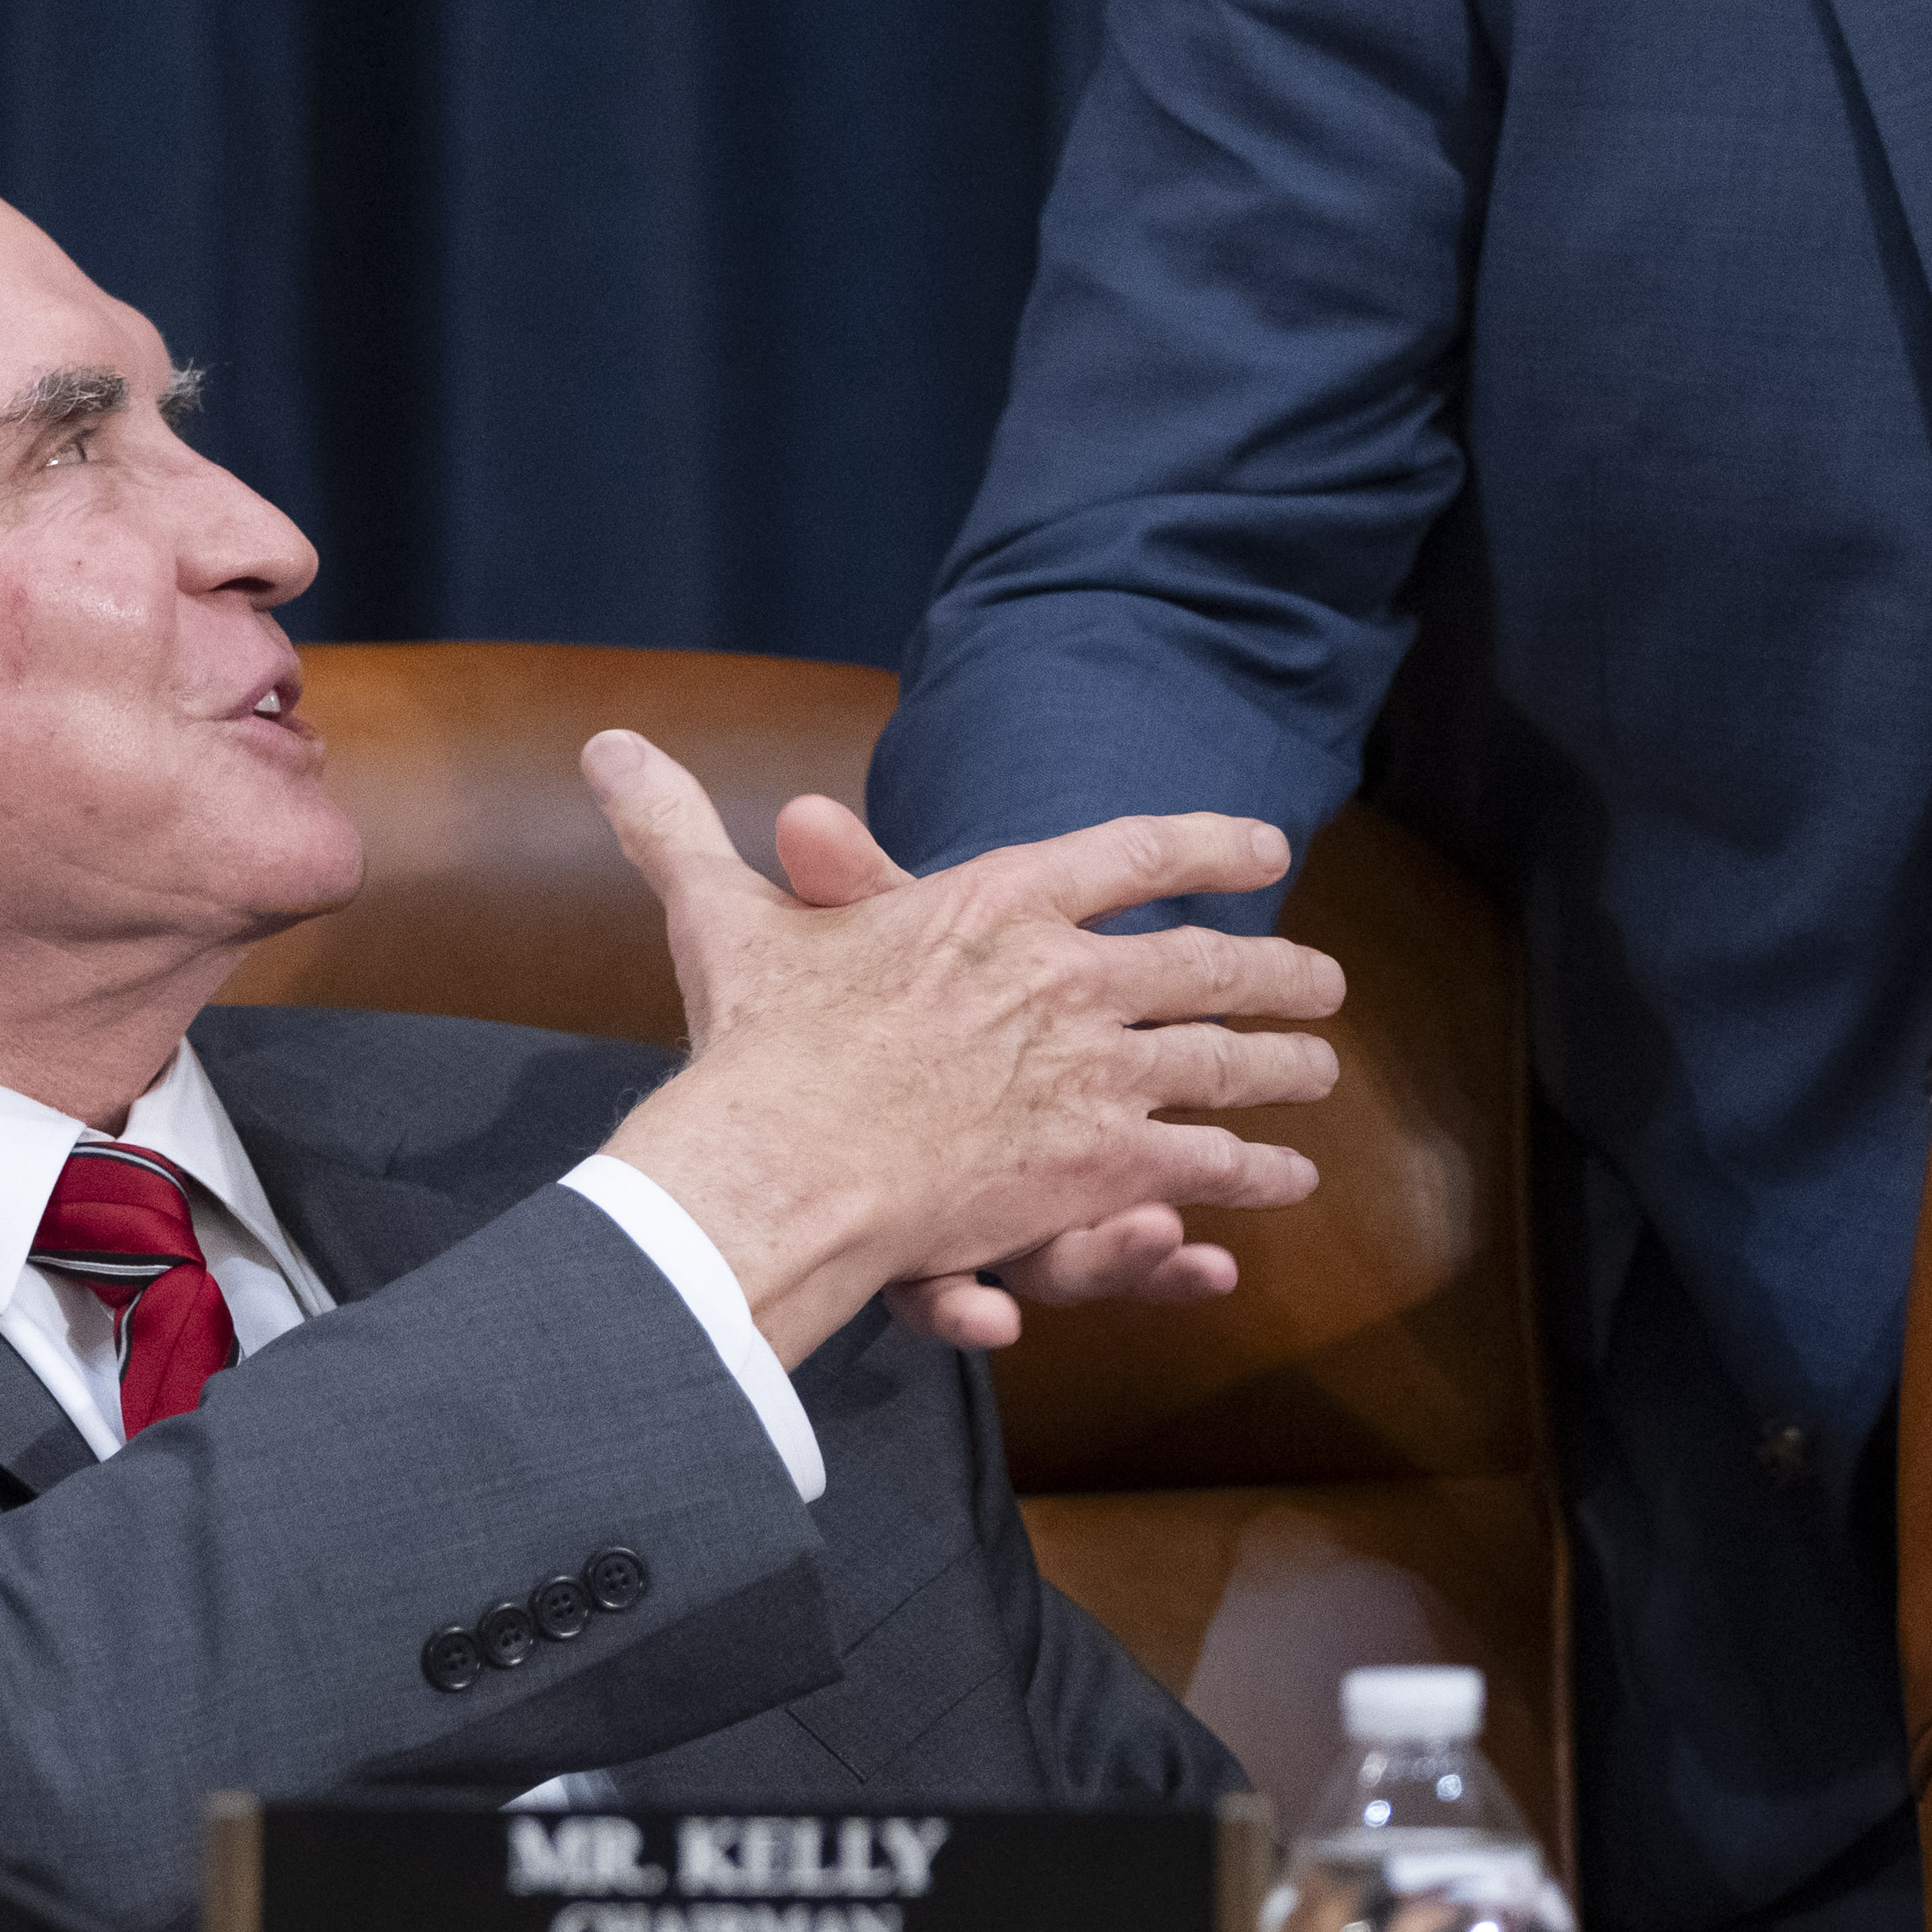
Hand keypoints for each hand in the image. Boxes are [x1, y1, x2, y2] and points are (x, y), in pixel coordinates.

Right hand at [586, 736, 1342, 1364]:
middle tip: (1324, 980)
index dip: (1202, 840)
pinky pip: (1195, 1167)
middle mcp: (1066, 978)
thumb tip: (606, 744)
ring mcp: (1093, 1073)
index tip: (1264, 843)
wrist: (778, 1160)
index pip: (1126, 851)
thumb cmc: (753, 1042)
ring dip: (1279, 1069)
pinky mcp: (1095, 1169)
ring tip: (1318, 1076)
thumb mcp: (724, 918)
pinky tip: (1283, 1188)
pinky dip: (1242, 1178)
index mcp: (995, 902)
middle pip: (1206, 963)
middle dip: (1275, 969)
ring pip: (1222, 1066)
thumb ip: (680, 828)